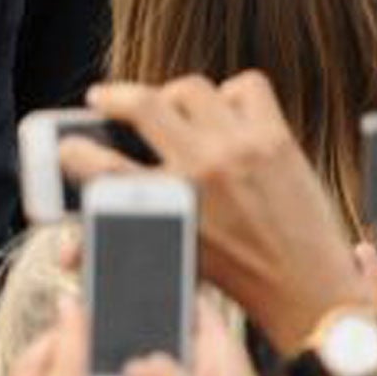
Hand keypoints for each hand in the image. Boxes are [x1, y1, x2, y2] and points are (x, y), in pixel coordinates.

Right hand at [69, 74, 363, 353]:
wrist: (308, 288)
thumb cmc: (240, 278)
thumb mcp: (175, 259)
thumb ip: (123, 244)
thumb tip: (68, 254)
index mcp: (172, 204)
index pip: (103, 166)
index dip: (73, 151)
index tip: (68, 146)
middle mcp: (204, 168)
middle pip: (144, 105)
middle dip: (114, 96)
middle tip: (104, 98)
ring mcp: (242, 147)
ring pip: (191, 88)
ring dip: (173, 95)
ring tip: (168, 107)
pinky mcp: (276, 138)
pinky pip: (247, 87)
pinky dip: (232, 94)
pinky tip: (226, 114)